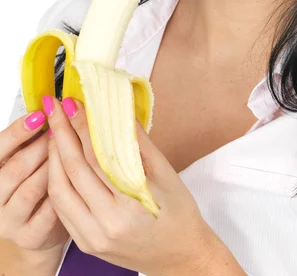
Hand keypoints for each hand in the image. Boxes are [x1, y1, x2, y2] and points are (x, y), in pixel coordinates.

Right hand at [0, 111, 68, 250]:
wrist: (41, 224)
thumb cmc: (37, 180)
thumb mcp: (30, 157)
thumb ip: (34, 137)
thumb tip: (53, 105)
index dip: (18, 131)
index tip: (41, 114)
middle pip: (15, 168)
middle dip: (41, 146)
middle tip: (63, 131)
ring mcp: (9, 220)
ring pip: (31, 189)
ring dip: (53, 167)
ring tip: (71, 151)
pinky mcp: (29, 236)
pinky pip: (48, 212)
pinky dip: (63, 193)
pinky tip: (76, 181)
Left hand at [45, 96, 214, 274]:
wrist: (180, 255)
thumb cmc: (179, 213)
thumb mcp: (166, 174)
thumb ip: (138, 142)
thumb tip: (117, 111)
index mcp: (130, 206)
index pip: (96, 157)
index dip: (82, 127)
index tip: (74, 103)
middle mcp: (105, 225)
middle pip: (73, 171)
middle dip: (61, 134)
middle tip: (56, 108)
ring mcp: (92, 237)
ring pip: (60, 190)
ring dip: (53, 156)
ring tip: (55, 130)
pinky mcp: (85, 243)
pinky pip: (62, 208)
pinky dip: (57, 180)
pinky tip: (59, 161)